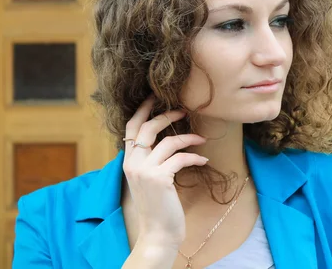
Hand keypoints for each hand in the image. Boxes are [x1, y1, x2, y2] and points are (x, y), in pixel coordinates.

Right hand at [123, 96, 207, 247]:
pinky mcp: (159, 178)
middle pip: (147, 128)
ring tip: (201, 139)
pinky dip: (194, 156)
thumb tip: (164, 139)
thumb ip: (149, 160)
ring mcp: (144, 171)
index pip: (131, 128)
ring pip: (167, 141)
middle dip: (166, 115)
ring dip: (188, 137)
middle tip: (183, 110)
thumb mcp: (147, 179)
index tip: (155, 97)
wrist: (157, 234)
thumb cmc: (157, 206)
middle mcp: (132, 163)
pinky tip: (204, 158)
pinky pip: (180, 157)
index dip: (143, 110)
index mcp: (128, 161)